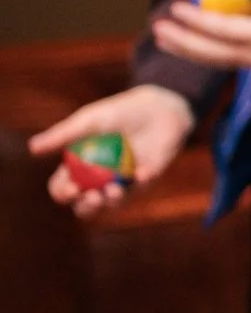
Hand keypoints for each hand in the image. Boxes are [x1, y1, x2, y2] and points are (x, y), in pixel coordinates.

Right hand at [29, 84, 196, 217]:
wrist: (157, 106)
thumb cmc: (119, 111)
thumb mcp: (89, 120)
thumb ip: (63, 135)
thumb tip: (32, 147)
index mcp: (78, 168)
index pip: (63, 188)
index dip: (63, 193)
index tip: (70, 188)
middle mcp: (98, 179)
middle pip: (85, 205)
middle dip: (86, 206)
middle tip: (90, 195)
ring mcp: (123, 181)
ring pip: (112, 204)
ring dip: (111, 202)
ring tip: (113, 190)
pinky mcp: (146, 178)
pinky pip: (142, 187)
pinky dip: (142, 182)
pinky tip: (142, 173)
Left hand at [151, 0, 250, 71]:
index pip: (223, 29)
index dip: (197, 19)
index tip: (176, 8)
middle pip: (210, 52)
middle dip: (181, 41)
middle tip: (156, 28)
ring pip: (214, 59)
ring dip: (186, 50)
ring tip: (163, 39)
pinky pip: (224, 60)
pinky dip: (203, 52)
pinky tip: (190, 45)